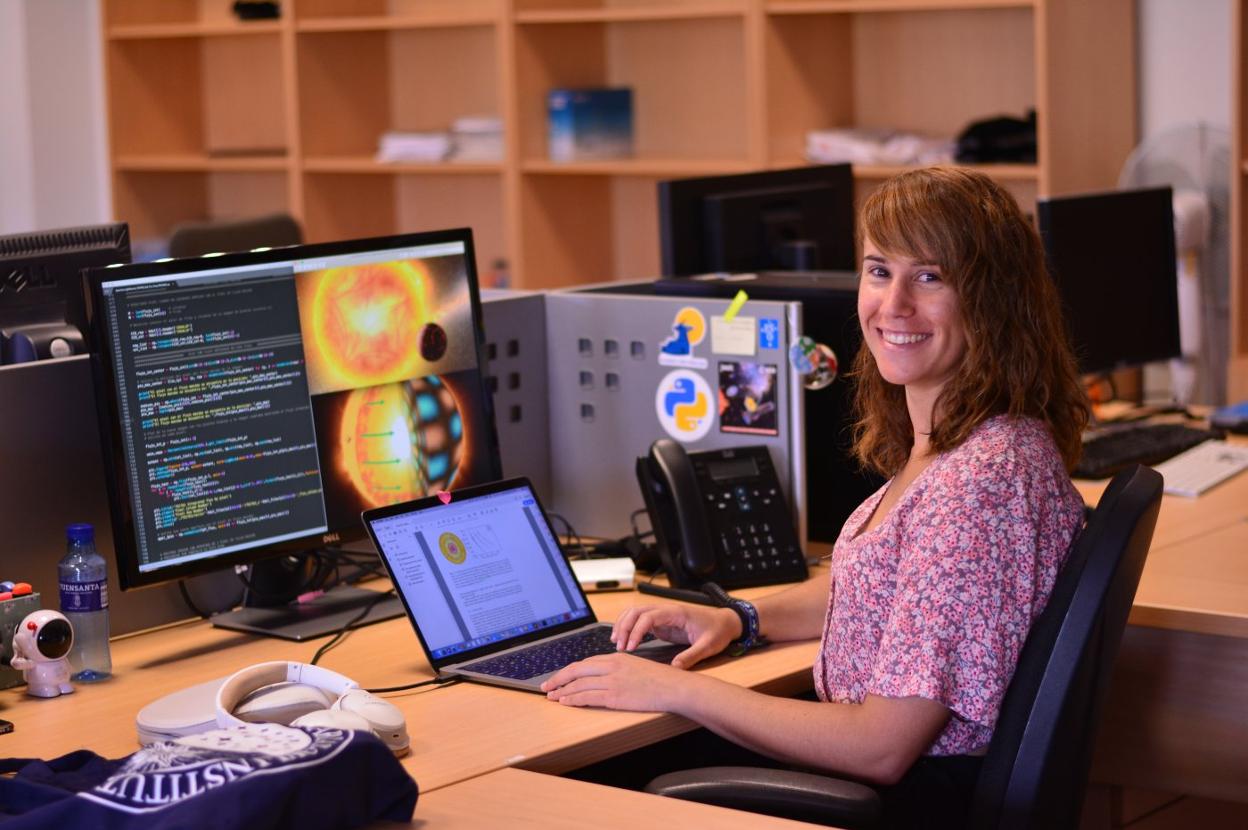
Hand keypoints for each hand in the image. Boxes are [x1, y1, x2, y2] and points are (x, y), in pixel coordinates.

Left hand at [541, 652, 705, 711]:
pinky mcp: (615, 696)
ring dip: (562, 691)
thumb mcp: (637, 667)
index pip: (585, 663)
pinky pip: (587, 697)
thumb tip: (604, 677)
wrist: (674, 687)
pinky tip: (565, 702)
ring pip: (578, 684)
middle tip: (546, 686)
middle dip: (558, 679)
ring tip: (552, 697)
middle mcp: (611, 666)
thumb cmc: (660, 680)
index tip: (559, 677)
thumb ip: (619, 669)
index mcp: (616, 658)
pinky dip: (572, 699)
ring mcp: (612, 681)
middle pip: (576, 670)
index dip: (569, 671)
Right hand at [611, 603, 740, 669]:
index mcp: (676, 613)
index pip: (648, 617)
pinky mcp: (662, 622)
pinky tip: (625, 640)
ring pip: (635, 613)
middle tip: (619, 646)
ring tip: (617, 642)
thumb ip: (691, 656)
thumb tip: (674, 668)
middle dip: (624, 626)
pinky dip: (629, 627)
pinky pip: (640, 620)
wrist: (725, 622)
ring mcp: (663, 615)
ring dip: (623, 624)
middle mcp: (666, 611)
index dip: (636, 631)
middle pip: (636, 611)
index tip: (631, 647)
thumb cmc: (717, 631)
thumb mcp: (708, 646)